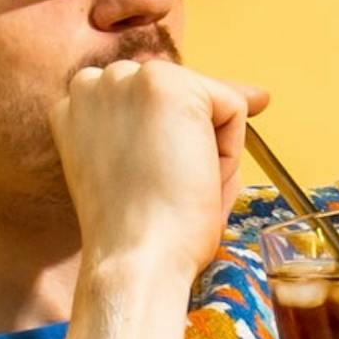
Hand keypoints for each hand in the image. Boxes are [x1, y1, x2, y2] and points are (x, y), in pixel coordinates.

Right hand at [49, 60, 268, 277]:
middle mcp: (94, 83)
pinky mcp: (166, 85)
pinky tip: (196, 178)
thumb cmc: (145, 232)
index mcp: (77, 107)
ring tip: (178, 186)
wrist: (137, 259)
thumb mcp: (150, 167)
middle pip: (181, 97)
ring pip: (207, 103)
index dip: (175, 140)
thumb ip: (185, 124)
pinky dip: (230, 151)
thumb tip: (261, 94)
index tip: (161, 177)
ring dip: (211, 147)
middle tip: (165, 191)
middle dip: (192, 142)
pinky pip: (231, 109)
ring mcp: (128, 79)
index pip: (149, 103)